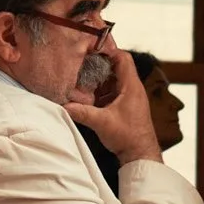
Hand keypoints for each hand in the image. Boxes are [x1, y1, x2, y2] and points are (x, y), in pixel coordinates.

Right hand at [65, 47, 161, 163]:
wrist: (140, 154)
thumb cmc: (129, 138)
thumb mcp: (102, 123)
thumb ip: (82, 112)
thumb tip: (63, 106)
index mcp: (131, 86)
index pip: (123, 58)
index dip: (108, 50)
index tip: (92, 48)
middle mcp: (132, 89)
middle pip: (116, 67)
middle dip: (98, 65)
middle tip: (82, 64)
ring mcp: (129, 97)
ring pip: (113, 80)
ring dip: (99, 79)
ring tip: (82, 79)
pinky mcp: (125, 106)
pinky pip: (112, 91)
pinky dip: (101, 91)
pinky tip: (89, 96)